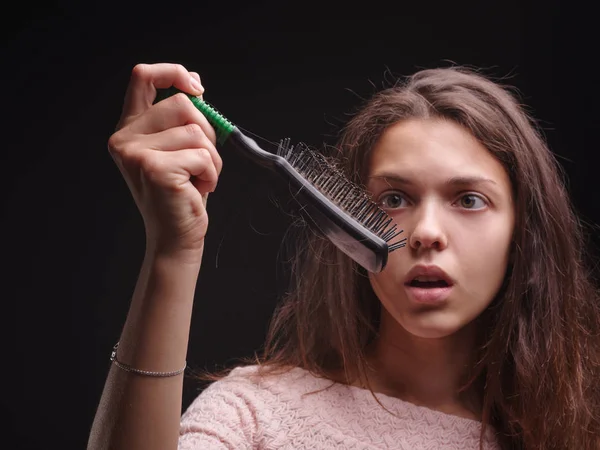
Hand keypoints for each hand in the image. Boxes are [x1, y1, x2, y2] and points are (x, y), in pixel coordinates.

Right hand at [107, 63, 222, 259]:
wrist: (176, 237)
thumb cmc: (181, 195)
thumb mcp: (178, 149)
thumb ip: (180, 118)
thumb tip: (194, 84)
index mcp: (129, 128)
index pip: (142, 77)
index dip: (173, 73)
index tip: (196, 88)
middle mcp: (125, 138)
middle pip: (181, 104)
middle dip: (206, 132)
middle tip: (201, 161)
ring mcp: (136, 153)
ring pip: (196, 132)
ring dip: (211, 158)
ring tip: (199, 179)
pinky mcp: (154, 168)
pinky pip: (202, 155)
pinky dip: (211, 173)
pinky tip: (198, 189)